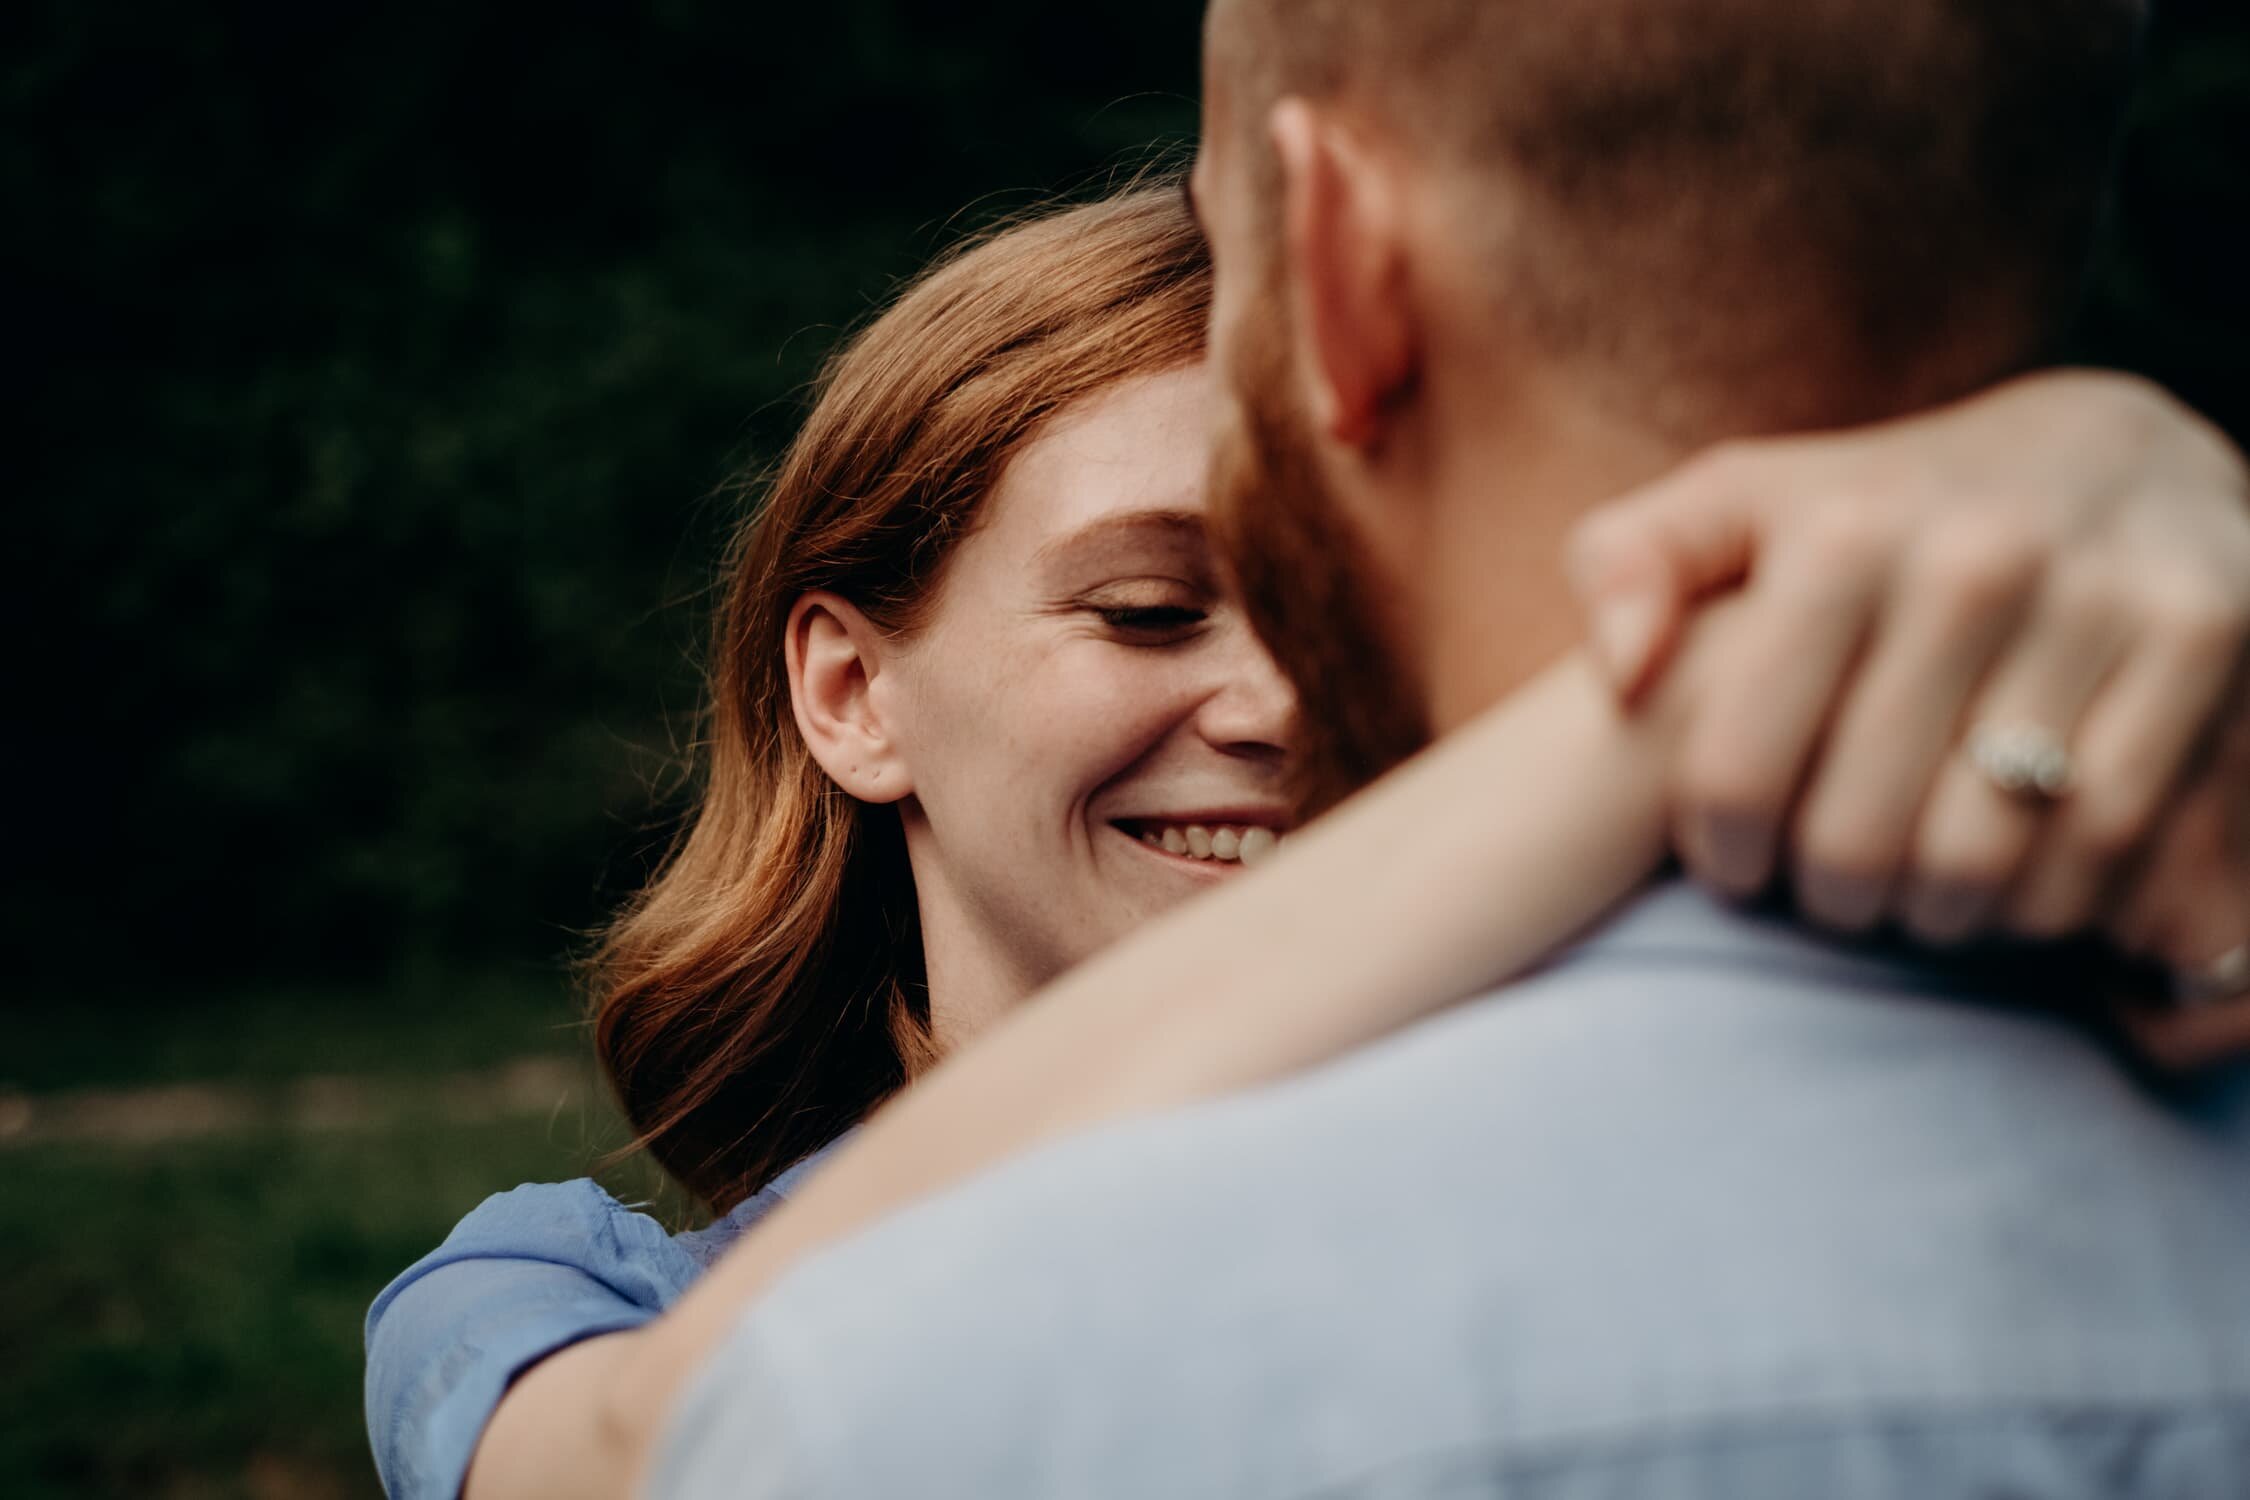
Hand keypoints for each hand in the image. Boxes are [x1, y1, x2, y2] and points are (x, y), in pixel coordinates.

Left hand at [1566, 369, 2249, 1054]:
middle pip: (1863, 841)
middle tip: (1834, 895)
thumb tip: (1622, 674)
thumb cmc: (1880, 509)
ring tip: (1918, 894)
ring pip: (1987, 863)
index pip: (1738, 771)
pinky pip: (2107, 844)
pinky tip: (2016, 878)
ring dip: (1942, 914)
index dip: (1724, 854)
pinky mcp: (2207, 639)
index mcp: (1841, 534)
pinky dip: (2054, 895)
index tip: (1735, 865)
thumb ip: (1631, 563)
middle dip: (1833, 899)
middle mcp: (1975, 560)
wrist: (2105, 449)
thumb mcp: (1739, 504)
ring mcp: (2101, 598)